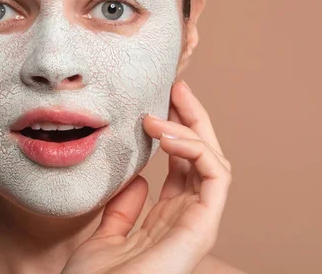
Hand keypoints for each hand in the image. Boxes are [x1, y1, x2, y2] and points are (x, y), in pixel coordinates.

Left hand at [62, 80, 231, 273]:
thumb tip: (137, 180)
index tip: (158, 101)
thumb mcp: (105, 236)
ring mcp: (197, 224)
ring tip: (165, 104)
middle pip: (201, 157)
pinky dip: (196, 148)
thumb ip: (124, 209)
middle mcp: (187, 219)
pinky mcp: (202, 228)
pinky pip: (216, 176)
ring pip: (214, 161)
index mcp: (167, 219)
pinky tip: (166, 133)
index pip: (182, 166)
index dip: (175, 131)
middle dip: (191, 119)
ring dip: (193, 126)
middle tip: (175, 86)